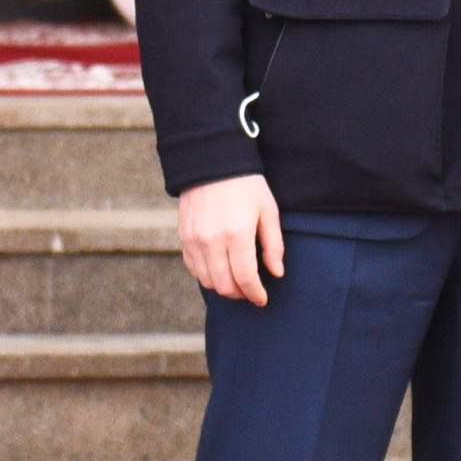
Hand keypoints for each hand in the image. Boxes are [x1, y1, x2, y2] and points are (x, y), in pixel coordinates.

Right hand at [178, 174, 285, 306]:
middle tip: (250, 291)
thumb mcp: (268, 210)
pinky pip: (193, 268)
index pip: (245, 278)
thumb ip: (273, 244)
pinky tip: (218, 269)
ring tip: (236, 282)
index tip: (262, 299)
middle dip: (240, 294)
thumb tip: (276, 272)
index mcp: (237, 234)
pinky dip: (206, 275)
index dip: (255, 294)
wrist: (212, 162)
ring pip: (207, 281)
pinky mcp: (184, 236)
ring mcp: (195, 240)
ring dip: (223, 287)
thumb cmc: (246, 185)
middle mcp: (213, 241)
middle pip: (224, 285)